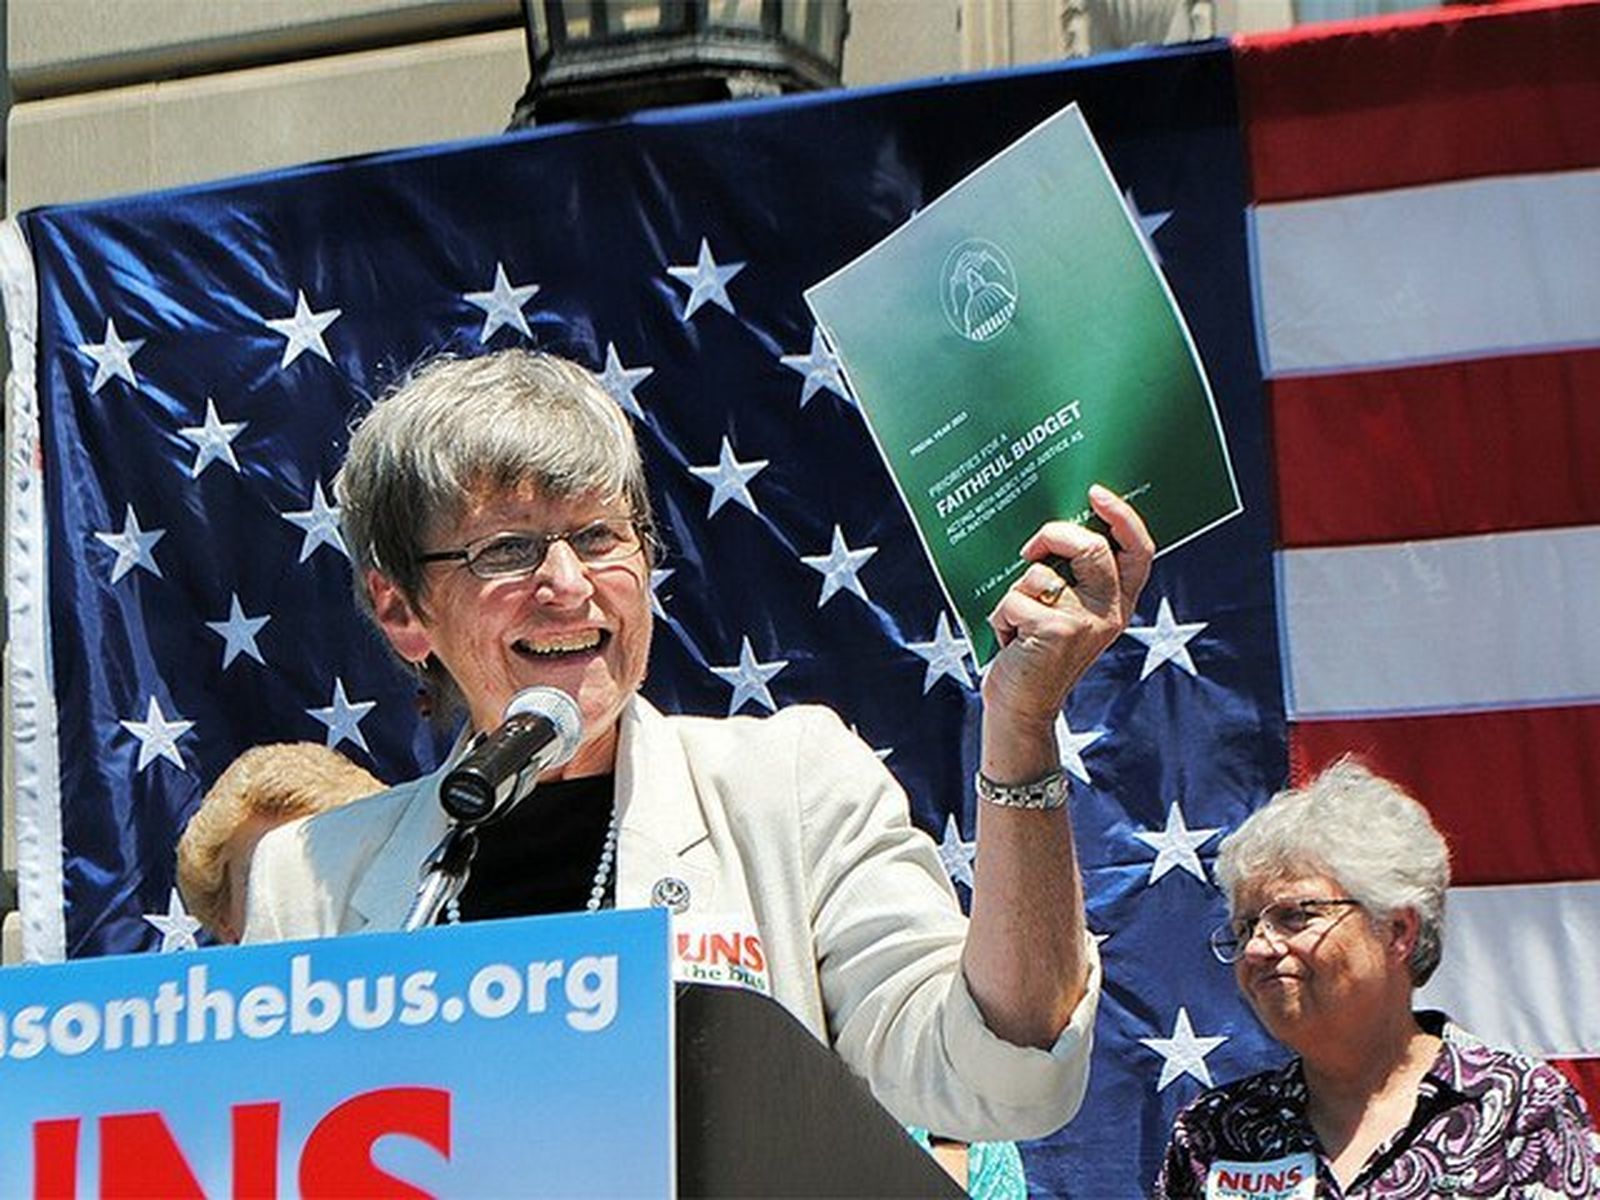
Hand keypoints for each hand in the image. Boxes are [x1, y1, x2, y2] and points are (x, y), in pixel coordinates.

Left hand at [981, 485, 1153, 735]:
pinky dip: (1001, 617)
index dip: (1122, 517)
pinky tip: (1008, 641)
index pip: (1139, 551)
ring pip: (1041, 573)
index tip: (1096, 493)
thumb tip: (1049, 529)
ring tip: (1017, 623)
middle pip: (1092, 547)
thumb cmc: (1034, 651)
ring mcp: (1085, 622)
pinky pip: (1015, 599)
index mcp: (1117, 602)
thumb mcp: (1062, 611)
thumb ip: (1069, 577)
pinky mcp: (1057, 631)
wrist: (1021, 708)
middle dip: (1054, 535)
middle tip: (1031, 549)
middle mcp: (1109, 612)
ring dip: (1014, 593)